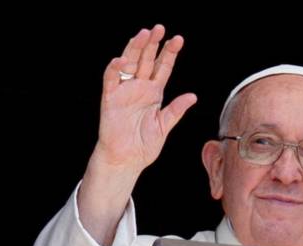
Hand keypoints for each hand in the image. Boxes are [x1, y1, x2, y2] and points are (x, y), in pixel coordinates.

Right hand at [78, 25, 196, 245]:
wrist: (127, 160)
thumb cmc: (144, 145)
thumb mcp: (164, 126)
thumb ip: (176, 110)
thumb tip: (192, 96)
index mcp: (154, 93)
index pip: (162, 68)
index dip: (169, 53)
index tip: (178, 39)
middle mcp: (139, 88)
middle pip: (146, 60)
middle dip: (152, 44)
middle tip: (159, 28)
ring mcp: (124, 91)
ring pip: (129, 64)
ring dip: (135, 49)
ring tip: (143, 34)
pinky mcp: (110, 98)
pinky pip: (111, 80)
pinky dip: (115, 69)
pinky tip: (122, 60)